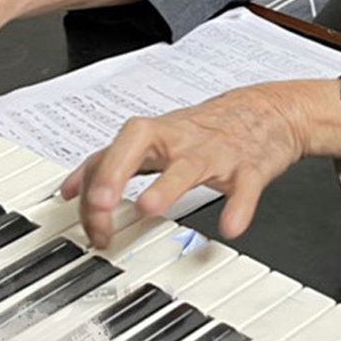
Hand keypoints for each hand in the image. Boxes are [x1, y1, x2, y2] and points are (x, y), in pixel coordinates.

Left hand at [59, 84, 309, 248]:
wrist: (269, 111)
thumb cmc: (206, 129)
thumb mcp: (156, 140)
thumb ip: (112, 163)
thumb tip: (70, 188)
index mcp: (153, 135)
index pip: (109, 154)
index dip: (90, 188)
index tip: (89, 228)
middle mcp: (179, 139)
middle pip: (138, 141)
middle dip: (114, 171)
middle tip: (99, 205)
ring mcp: (214, 152)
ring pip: (189, 164)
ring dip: (166, 186)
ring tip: (148, 209)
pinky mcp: (250, 166)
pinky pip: (245, 186)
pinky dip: (239, 206)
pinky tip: (230, 226)